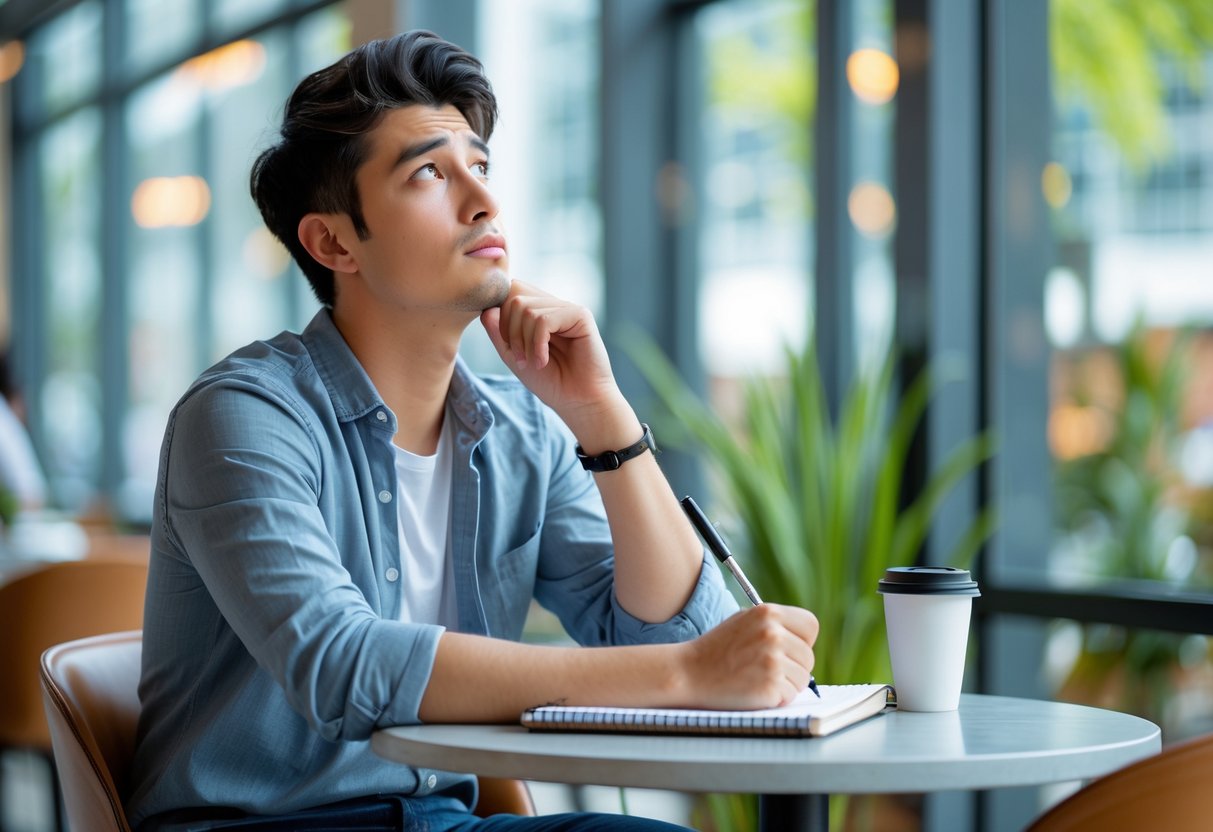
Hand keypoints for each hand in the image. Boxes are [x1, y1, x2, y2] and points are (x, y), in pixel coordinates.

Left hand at [480, 281, 630, 437]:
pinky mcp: (580, 315)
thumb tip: (486, 309)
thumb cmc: (549, 381)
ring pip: (526, 309)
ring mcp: (566, 308)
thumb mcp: (513, 356)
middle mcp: (552, 305)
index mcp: (538, 311)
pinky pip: (544, 321)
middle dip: (509, 330)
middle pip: (514, 295)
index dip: (499, 316)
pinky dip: (537, 344)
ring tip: (534, 362)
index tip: (508, 347)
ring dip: (524, 342)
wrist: (578, 401)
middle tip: (519, 357)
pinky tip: (543, 360)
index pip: (508, 291)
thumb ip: (498, 332)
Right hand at [678, 604, 817, 709]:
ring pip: (803, 678)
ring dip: (786, 684)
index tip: (788, 650)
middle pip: (808, 656)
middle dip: (793, 667)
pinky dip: (776, 699)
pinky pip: (790, 695)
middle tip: (765, 670)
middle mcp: (773, 633)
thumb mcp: (744, 622)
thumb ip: (773, 624)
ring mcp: (772, 659)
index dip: (801, 640)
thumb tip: (803, 639)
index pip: (810, 625)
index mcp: (768, 612)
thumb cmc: (717, 650)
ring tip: (758, 679)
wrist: (688, 673)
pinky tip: (754, 690)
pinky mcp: (770, 684)